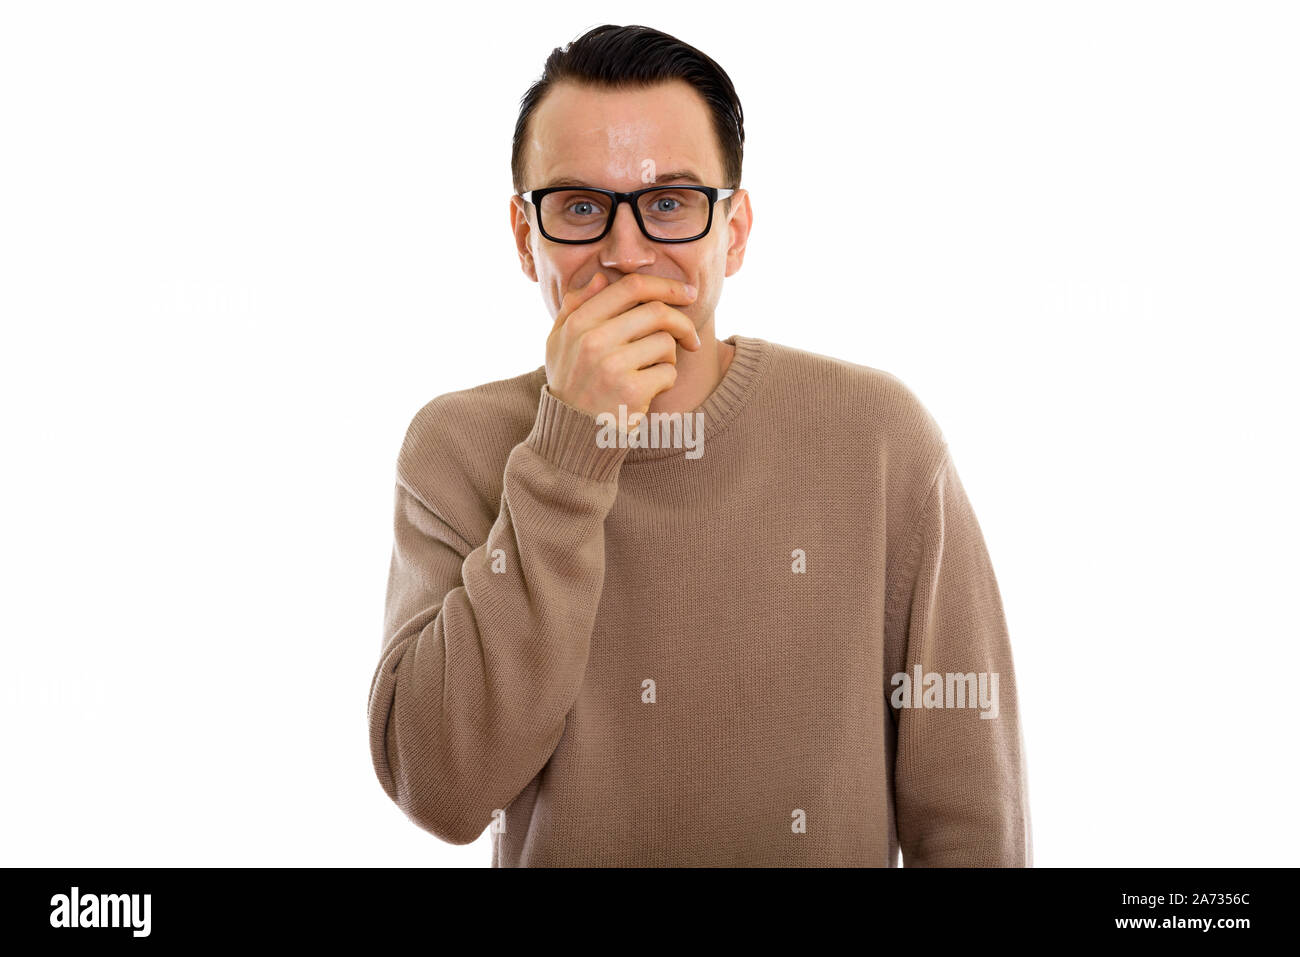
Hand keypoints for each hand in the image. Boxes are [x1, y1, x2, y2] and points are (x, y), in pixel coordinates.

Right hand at [545, 272, 700, 429]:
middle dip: (682, 322)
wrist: (571, 436)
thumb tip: (600, 277)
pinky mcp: (631, 391)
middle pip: (657, 312)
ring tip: (651, 372)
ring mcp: (612, 365)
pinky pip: (668, 372)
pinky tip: (649, 392)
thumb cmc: (570, 385)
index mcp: (578, 323)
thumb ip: (575, 307)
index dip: (666, 285)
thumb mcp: (559, 343)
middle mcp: (593, 340)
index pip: (631, 287)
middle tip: (691, 338)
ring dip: (668, 358)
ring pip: (666, 342)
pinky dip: (666, 381)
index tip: (687, 293)